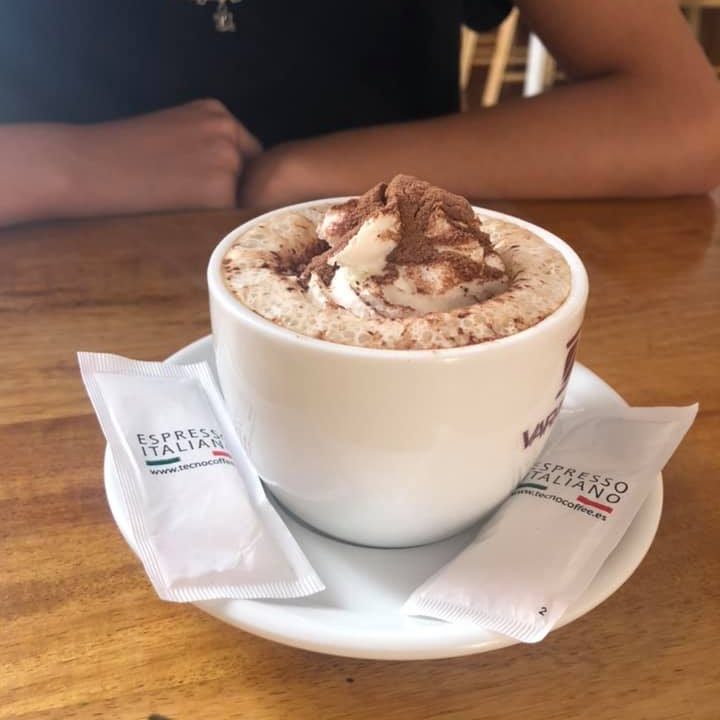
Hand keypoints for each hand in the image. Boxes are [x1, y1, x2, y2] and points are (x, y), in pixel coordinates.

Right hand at [67, 99, 260, 214]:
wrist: (87, 166)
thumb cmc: (121, 153)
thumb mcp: (173, 131)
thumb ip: (208, 144)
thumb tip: (238, 176)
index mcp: (217, 112)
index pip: (248, 154)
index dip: (231, 177)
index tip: (202, 188)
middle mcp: (228, 132)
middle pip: (251, 177)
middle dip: (230, 192)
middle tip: (188, 200)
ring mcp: (228, 160)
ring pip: (241, 199)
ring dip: (220, 209)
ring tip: (178, 205)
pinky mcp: (221, 192)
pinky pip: (230, 218)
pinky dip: (211, 223)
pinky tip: (179, 215)